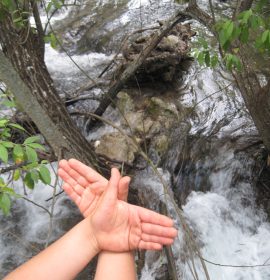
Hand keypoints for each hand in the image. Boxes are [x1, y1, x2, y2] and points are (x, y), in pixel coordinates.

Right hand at [58, 159, 130, 215]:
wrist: (112, 228)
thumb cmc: (119, 211)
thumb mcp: (121, 199)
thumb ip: (121, 188)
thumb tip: (126, 177)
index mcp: (102, 185)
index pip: (89, 173)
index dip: (80, 167)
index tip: (72, 161)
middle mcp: (94, 189)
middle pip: (80, 177)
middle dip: (71, 170)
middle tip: (62, 163)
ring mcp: (87, 197)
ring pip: (76, 185)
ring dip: (67, 178)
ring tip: (60, 171)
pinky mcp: (83, 205)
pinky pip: (75, 196)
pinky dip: (69, 191)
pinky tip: (64, 185)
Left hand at [58, 160, 176, 251]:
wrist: (92, 232)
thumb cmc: (99, 214)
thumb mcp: (107, 199)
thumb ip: (113, 185)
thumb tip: (114, 169)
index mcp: (132, 211)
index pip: (149, 215)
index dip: (159, 219)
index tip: (170, 221)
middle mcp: (135, 222)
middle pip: (152, 226)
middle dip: (163, 229)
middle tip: (175, 233)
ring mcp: (133, 233)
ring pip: (149, 235)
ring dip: (160, 238)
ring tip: (171, 241)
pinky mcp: (130, 242)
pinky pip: (142, 244)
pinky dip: (151, 245)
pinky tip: (160, 246)